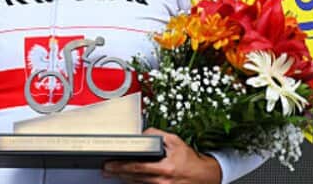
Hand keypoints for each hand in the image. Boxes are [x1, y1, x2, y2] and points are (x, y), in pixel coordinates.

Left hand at [102, 129, 220, 183]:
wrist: (205, 176)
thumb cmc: (190, 159)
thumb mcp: (175, 142)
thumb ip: (157, 134)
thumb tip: (142, 133)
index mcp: (165, 168)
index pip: (138, 167)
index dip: (121, 166)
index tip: (110, 164)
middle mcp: (163, 181)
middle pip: (134, 177)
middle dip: (118, 173)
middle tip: (106, 170)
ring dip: (124, 178)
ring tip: (113, 174)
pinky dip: (135, 183)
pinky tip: (127, 178)